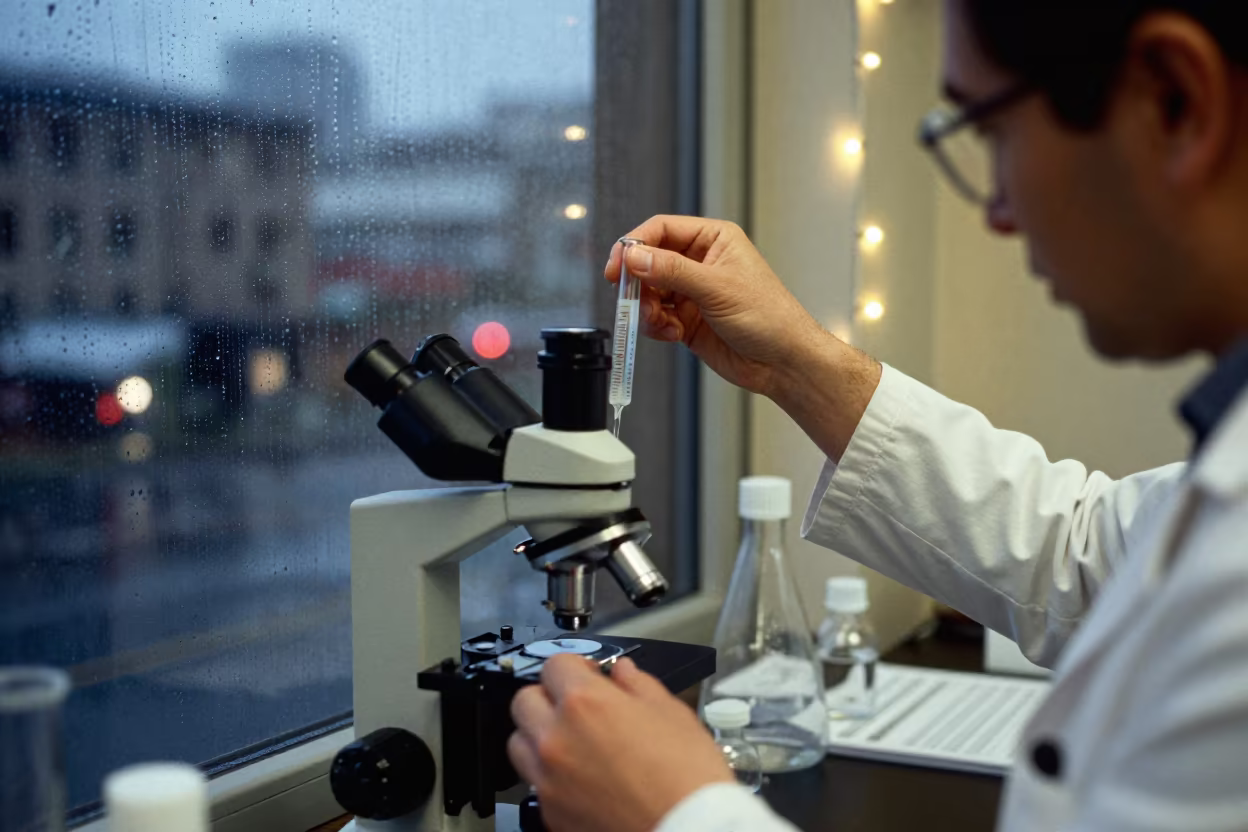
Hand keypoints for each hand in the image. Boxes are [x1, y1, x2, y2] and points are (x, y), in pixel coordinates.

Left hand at [508, 654, 733, 831]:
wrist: (688, 830)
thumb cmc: (686, 779)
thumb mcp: (672, 713)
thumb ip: (639, 685)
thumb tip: (623, 673)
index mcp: (585, 703)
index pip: (555, 664)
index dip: (576, 666)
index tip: (589, 675)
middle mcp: (557, 738)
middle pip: (525, 700)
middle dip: (548, 696)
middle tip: (576, 705)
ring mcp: (548, 779)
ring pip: (519, 743)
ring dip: (539, 735)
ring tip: (571, 741)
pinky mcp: (551, 813)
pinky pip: (535, 783)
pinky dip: (550, 775)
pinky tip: (580, 777)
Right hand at [605, 215, 829, 397]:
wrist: (782, 362)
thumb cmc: (769, 316)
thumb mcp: (717, 288)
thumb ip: (673, 271)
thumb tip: (635, 257)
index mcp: (713, 239)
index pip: (662, 229)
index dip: (635, 245)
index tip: (618, 266)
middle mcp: (699, 262)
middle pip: (649, 262)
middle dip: (639, 283)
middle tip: (633, 300)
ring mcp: (691, 292)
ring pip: (648, 292)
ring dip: (647, 309)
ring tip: (662, 323)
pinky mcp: (686, 320)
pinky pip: (655, 317)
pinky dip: (657, 327)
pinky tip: (674, 334)